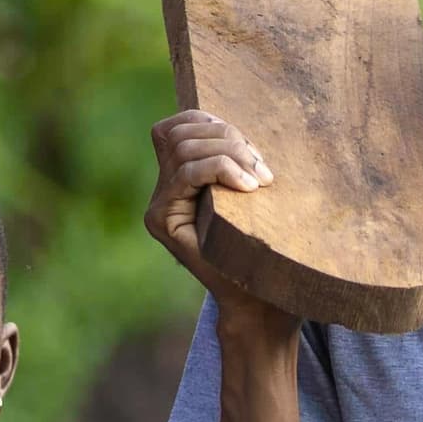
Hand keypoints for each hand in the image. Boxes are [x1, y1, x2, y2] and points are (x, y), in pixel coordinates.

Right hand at [145, 110, 276, 311]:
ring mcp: (158, 204)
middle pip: (182, 131)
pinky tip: (249, 188)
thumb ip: (238, 159)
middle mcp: (162, 189)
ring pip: (184, 147)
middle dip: (229, 138)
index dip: (213, 122)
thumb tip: (237, 127)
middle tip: (263, 170)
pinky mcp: (160, 219)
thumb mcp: (254, 191)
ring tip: (260, 180)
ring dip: (230, 154)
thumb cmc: (264, 246)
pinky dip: (221, 170)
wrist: (259, 299)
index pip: (180, 124)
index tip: (253, 150)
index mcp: (181, 177)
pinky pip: (187, 172)